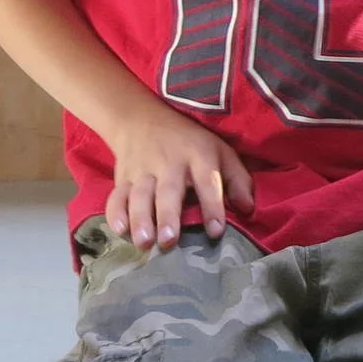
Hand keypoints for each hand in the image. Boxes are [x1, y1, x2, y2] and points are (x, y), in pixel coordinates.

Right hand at [105, 100, 254, 248]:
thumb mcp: (221, 151)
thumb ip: (238, 180)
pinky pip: (116, 195)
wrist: (141, 119)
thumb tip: (248, 210)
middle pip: (168, 191)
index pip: (208, 181)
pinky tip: (119, 231)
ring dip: (140, 218)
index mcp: (199, 156)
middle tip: (169, 240)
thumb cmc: (190, 143)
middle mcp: (169, 162)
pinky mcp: (122, 177)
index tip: (216, 231)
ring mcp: (142, 170)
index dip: (213, 205)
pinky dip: (115, 212)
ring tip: (144, 242)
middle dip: (167, 216)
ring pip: (139, 195)